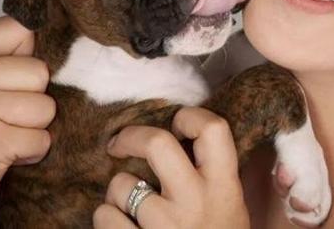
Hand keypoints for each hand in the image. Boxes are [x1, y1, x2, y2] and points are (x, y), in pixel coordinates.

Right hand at [0, 16, 55, 217]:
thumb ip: (3, 56)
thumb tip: (56, 39)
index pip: (22, 27)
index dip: (29, 54)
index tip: (12, 76)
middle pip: (40, 72)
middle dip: (34, 97)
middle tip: (4, 115)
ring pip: (46, 107)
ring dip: (34, 127)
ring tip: (5, 133)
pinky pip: (42, 139)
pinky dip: (32, 151)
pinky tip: (6, 152)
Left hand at [94, 106, 249, 228]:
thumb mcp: (229, 208)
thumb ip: (211, 175)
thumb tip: (178, 135)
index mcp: (224, 188)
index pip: (213, 129)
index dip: (190, 116)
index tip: (176, 123)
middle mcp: (195, 203)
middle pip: (157, 143)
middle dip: (132, 136)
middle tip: (121, 142)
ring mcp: (165, 228)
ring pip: (121, 184)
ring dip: (117, 191)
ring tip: (128, 206)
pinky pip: (104, 217)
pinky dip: (106, 218)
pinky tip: (120, 227)